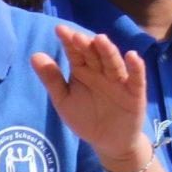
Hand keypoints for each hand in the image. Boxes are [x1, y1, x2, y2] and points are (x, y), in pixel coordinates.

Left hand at [33, 25, 154, 170]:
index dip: (69, 41)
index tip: (59, 30)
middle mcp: (101, 71)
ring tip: (100, 40)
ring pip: (113, 63)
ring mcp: (118, 81)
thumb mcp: (63, 100)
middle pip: (94, 55)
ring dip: (108, 51)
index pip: (75, 52)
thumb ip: (51, 79)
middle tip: (77, 37)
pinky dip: (136, 67)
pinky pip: (136, 78)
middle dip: (86, 45)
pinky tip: (131, 56)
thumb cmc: (85, 118)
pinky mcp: (134, 93)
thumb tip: (34, 55)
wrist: (108, 142)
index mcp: (83, 70)